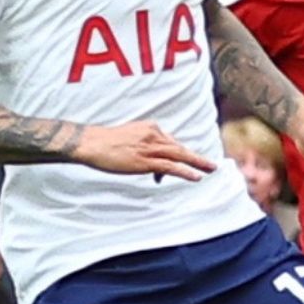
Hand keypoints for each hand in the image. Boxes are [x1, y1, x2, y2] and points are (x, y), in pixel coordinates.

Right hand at [73, 120, 215, 180]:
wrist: (90, 143)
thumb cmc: (105, 143)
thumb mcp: (129, 139)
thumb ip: (144, 149)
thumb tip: (155, 169)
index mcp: (150, 127)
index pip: (170, 142)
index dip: (176, 156)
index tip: (179, 166)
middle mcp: (153, 135)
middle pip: (180, 147)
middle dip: (196, 157)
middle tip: (212, 165)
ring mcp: (149, 148)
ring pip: (179, 156)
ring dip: (197, 163)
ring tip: (211, 169)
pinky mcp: (145, 161)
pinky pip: (170, 167)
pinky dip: (185, 172)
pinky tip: (196, 177)